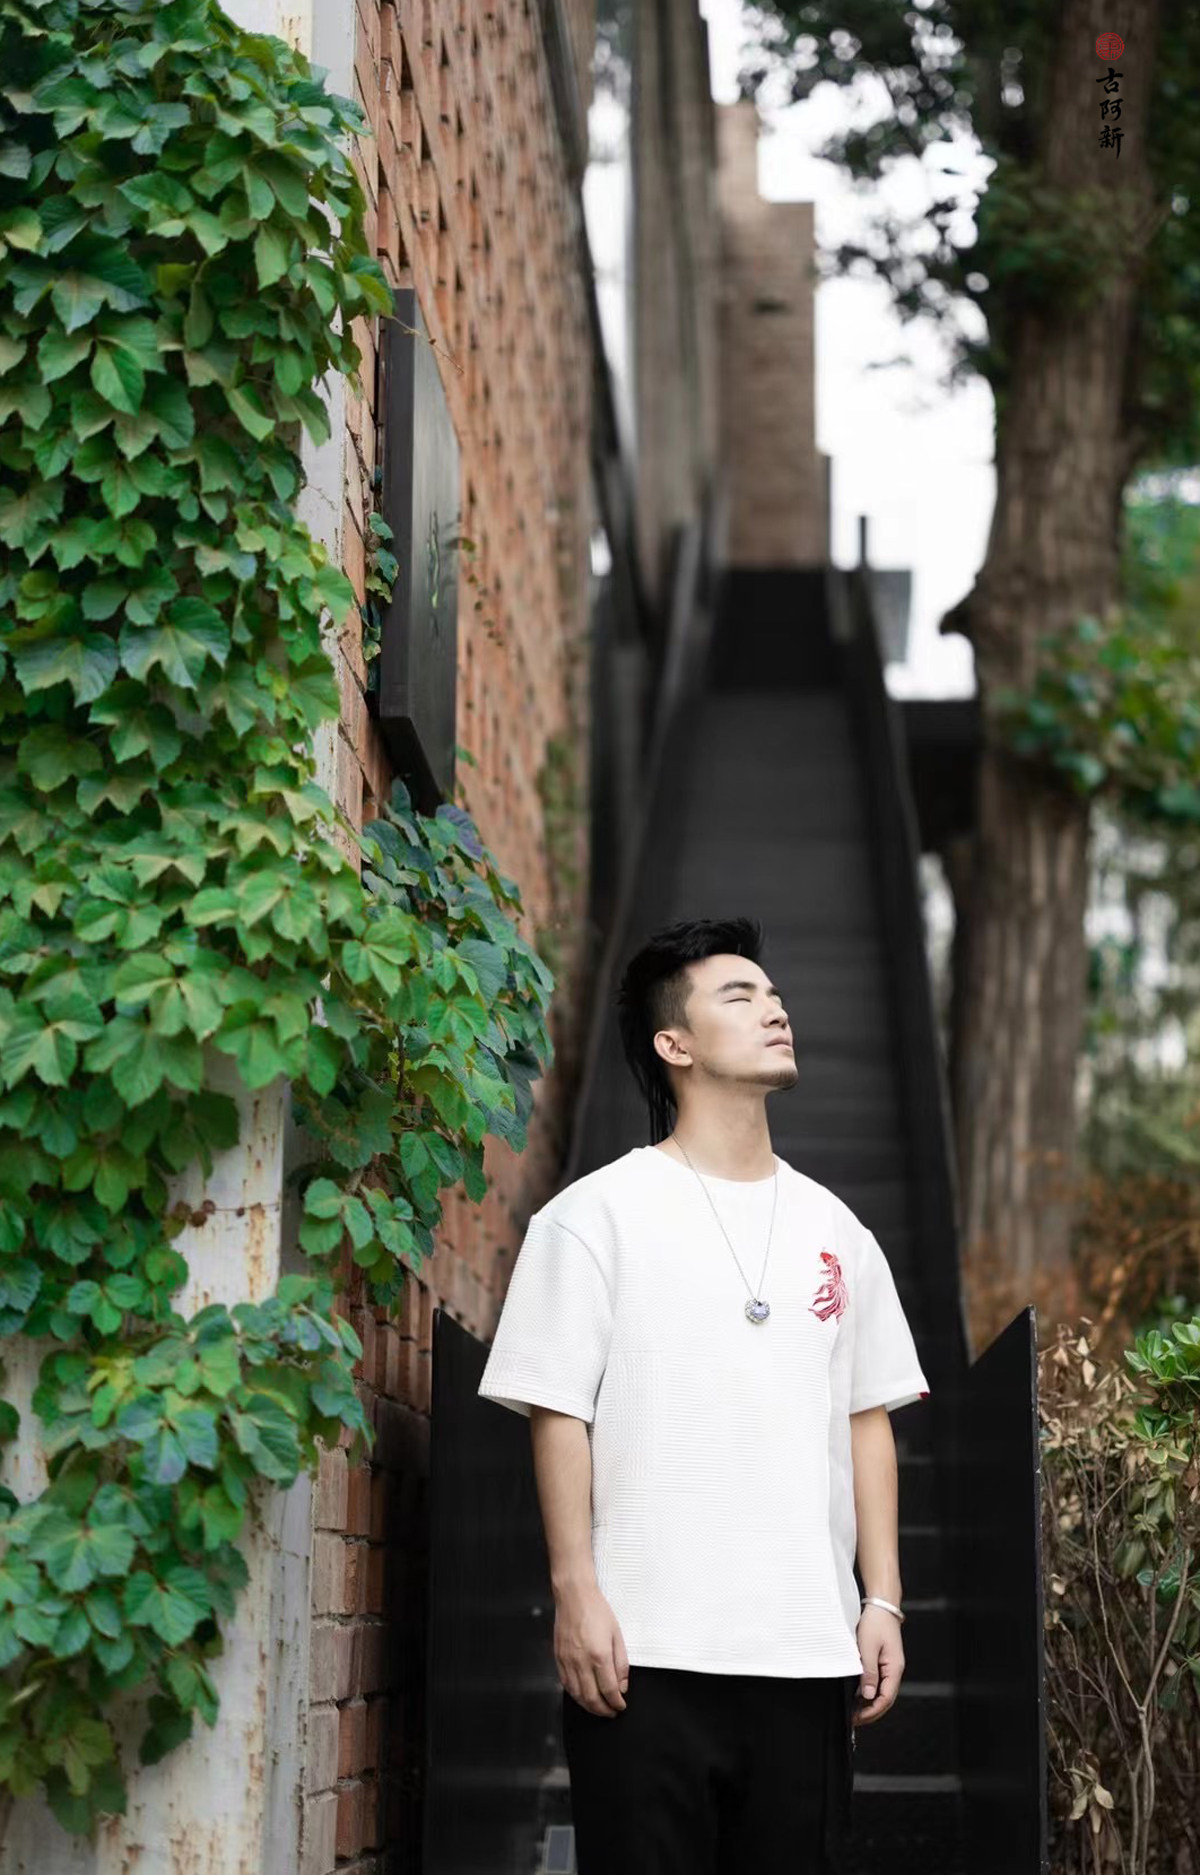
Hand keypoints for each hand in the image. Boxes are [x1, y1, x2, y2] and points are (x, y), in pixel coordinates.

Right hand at [554, 1580, 629, 1716]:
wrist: (575, 1596)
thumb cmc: (596, 1611)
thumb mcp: (617, 1635)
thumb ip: (621, 1664)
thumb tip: (622, 1686)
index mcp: (599, 1656)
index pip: (609, 1690)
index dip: (616, 1703)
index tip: (621, 1706)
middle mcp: (581, 1662)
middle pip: (592, 1698)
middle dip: (603, 1710)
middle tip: (611, 1712)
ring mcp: (568, 1661)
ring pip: (577, 1695)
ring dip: (589, 1707)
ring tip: (599, 1709)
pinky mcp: (558, 1659)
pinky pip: (566, 1684)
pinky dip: (575, 1695)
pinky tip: (582, 1696)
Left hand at [854, 1603, 904, 1727]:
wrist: (881, 1605)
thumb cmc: (876, 1623)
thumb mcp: (868, 1648)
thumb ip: (868, 1672)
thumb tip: (868, 1695)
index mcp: (894, 1669)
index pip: (886, 1699)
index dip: (872, 1711)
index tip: (857, 1718)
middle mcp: (894, 1670)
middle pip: (885, 1699)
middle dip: (871, 1712)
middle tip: (854, 1720)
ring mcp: (890, 1666)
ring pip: (882, 1692)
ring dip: (870, 1703)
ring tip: (854, 1710)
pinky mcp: (884, 1661)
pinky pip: (879, 1682)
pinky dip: (870, 1692)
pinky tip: (858, 1694)